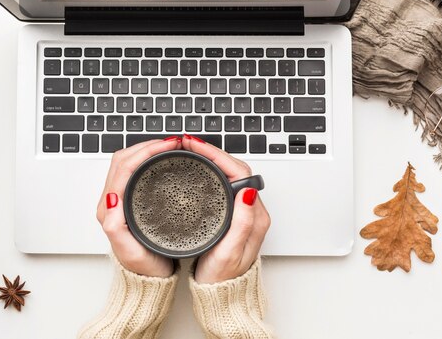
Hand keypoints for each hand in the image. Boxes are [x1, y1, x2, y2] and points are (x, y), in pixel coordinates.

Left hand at [97, 137, 181, 277]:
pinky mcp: (129, 201)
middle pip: (123, 159)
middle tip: (171, 143)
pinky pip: (134, 171)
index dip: (144, 152)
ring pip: (128, 163)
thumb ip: (117, 228)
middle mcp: (111, 202)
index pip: (122, 167)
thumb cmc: (144, 268)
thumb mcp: (131, 252)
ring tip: (169, 146)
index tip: (167, 146)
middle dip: (146, 145)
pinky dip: (148, 159)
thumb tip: (112, 201)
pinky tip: (163, 159)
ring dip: (146, 150)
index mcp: (109, 210)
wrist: (149, 281)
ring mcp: (119, 200)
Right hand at [182, 134, 270, 283]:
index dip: (216, 155)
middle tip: (187, 143)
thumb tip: (248, 191)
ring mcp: (240, 210)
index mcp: (254, 215)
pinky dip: (207, 171)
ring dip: (209, 159)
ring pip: (226, 173)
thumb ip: (242, 223)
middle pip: (233, 167)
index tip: (196, 146)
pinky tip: (194, 169)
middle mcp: (249, 209)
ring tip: (189, 150)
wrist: (221, 297)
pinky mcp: (229, 214)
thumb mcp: (230, 252)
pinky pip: (221, 183)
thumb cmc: (223, 278)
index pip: (239, 171)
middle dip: (210, 151)